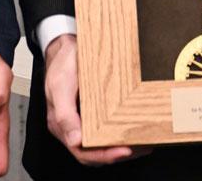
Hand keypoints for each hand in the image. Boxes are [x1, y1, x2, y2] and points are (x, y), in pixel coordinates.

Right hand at [44, 33, 148, 165]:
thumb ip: (65, 114)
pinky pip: (106, 128)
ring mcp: (83, 119)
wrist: (65, 47)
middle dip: (117, 153)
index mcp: (61, 124)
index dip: (104, 155)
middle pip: (95, 152)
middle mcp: (73, 126)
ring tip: (142, 142)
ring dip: (122, 146)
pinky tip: (133, 129)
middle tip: (139, 147)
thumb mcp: (60, 85)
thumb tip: (75, 141)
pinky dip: (120, 132)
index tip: (124, 150)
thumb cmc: (62, 64)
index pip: (83, 151)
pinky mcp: (93, 111)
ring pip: (102, 143)